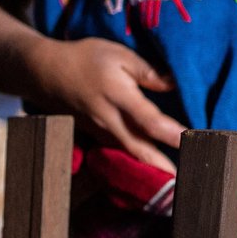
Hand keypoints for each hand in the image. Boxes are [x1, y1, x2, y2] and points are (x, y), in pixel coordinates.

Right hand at [26, 39, 182, 170]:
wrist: (44, 73)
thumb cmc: (85, 59)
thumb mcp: (119, 55)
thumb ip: (148, 72)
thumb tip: (174, 83)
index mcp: (118, 96)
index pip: (148, 120)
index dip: (170, 133)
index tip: (191, 143)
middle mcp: (109, 119)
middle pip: (139, 147)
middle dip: (161, 167)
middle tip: (184, 182)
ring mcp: (100, 131)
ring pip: (129, 153)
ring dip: (150, 168)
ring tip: (173, 182)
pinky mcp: (95, 135)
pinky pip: (120, 151)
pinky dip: (136, 161)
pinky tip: (151, 170)